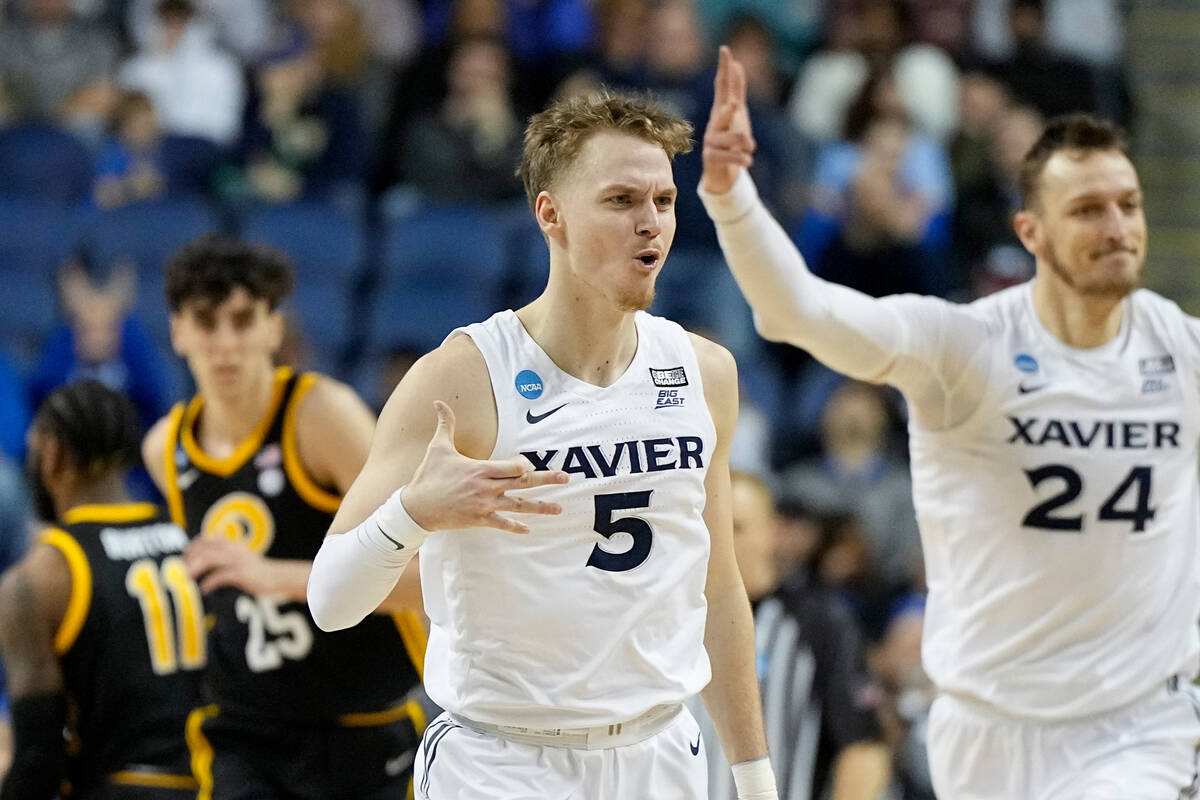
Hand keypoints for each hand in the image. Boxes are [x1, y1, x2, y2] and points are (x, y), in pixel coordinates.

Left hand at [185, 536, 275, 594]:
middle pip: (203, 549)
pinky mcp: (241, 573)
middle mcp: (232, 549)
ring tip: (186, 579)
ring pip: (209, 559)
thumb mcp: (239, 557)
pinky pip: (220, 576)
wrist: (276, 576)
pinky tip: (204, 590)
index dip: (191, 549)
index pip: (205, 539)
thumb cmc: (255, 571)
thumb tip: (202, 562)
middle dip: (188, 560)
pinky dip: (209, 582)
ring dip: (194, 569)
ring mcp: (237, 560)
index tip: (183, 560)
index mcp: (231, 544)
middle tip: (180, 572)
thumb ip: (224, 556)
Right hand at [402, 401, 568, 533]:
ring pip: (518, 506)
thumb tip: (438, 401)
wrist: (415, 507)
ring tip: (559, 509)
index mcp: (480, 469)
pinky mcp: (479, 520)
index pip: (512, 467)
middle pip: (523, 483)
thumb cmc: (428, 475)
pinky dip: (515, 527)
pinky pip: (502, 524)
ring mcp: (484, 505)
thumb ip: (445, 423)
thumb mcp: (438, 447)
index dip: (523, 465)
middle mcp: (486, 488)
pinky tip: (528, 530)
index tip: (527, 465)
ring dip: (541, 507)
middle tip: (566, 478)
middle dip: (546, 479)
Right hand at [701, 45, 756, 194]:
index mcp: (720, 110)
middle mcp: (713, 124)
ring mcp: (710, 141)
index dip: (724, 69)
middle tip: (733, 105)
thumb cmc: (729, 140)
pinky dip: (744, 158)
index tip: (725, 50)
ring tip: (750, 148)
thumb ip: (736, 90)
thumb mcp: (737, 114)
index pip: (722, 86)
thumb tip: (737, 64)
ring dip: (748, 143)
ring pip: (736, 137)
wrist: (721, 173)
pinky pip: (734, 156)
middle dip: (728, 108)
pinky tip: (747, 161)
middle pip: (722, 111)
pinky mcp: (711, 159)